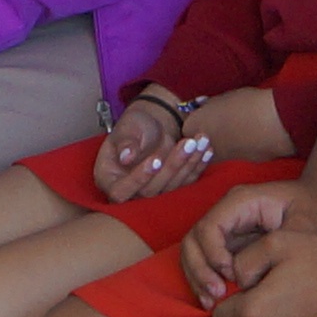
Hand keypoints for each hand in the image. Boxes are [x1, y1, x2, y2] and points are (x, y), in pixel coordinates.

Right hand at [95, 93, 221, 202]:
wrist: (152, 125)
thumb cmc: (134, 125)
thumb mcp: (126, 128)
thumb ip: (125, 142)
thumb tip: (126, 157)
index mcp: (110, 180)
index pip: (120, 191)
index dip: (139, 178)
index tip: (156, 159)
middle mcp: (131, 192)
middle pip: (151, 190)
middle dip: (172, 166)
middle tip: (188, 142)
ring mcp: (154, 192)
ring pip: (172, 187)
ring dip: (189, 164)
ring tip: (200, 140)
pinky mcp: (173, 188)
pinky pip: (187, 182)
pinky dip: (198, 165)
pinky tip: (207, 149)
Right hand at [183, 175, 316, 308]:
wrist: (316, 201)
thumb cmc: (312, 206)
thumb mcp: (306, 221)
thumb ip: (286, 241)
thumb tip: (261, 265)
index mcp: (241, 201)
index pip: (210, 226)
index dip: (213, 254)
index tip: (231, 275)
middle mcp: (226, 212)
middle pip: (193, 240)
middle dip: (199, 270)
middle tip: (217, 295)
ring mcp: (225, 228)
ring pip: (193, 252)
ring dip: (198, 278)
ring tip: (211, 302)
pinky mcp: (227, 243)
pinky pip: (205, 262)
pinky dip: (204, 281)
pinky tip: (213, 301)